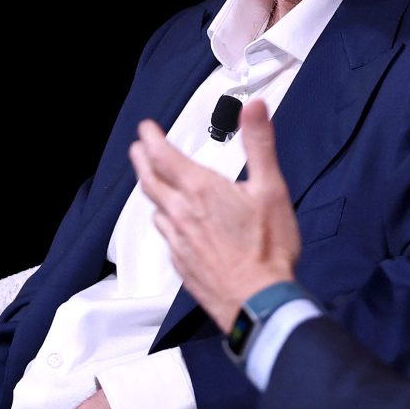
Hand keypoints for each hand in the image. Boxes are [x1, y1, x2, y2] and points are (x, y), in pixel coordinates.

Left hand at [129, 99, 300, 330]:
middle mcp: (182, 213)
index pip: (164, 156)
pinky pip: (166, 236)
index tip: (146, 128)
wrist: (258, 301)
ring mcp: (178, 241)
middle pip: (151, 182)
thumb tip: (254, 106)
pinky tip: (173, 225)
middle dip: (142, 161)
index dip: (152, 139)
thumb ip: (260, 144)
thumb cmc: (268, 247)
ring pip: (156, 210)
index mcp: (201, 190)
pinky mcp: (182, 264)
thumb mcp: (271, 188)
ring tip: (153, 184)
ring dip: (152, 191)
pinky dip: (165, 222)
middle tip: (137, 150)